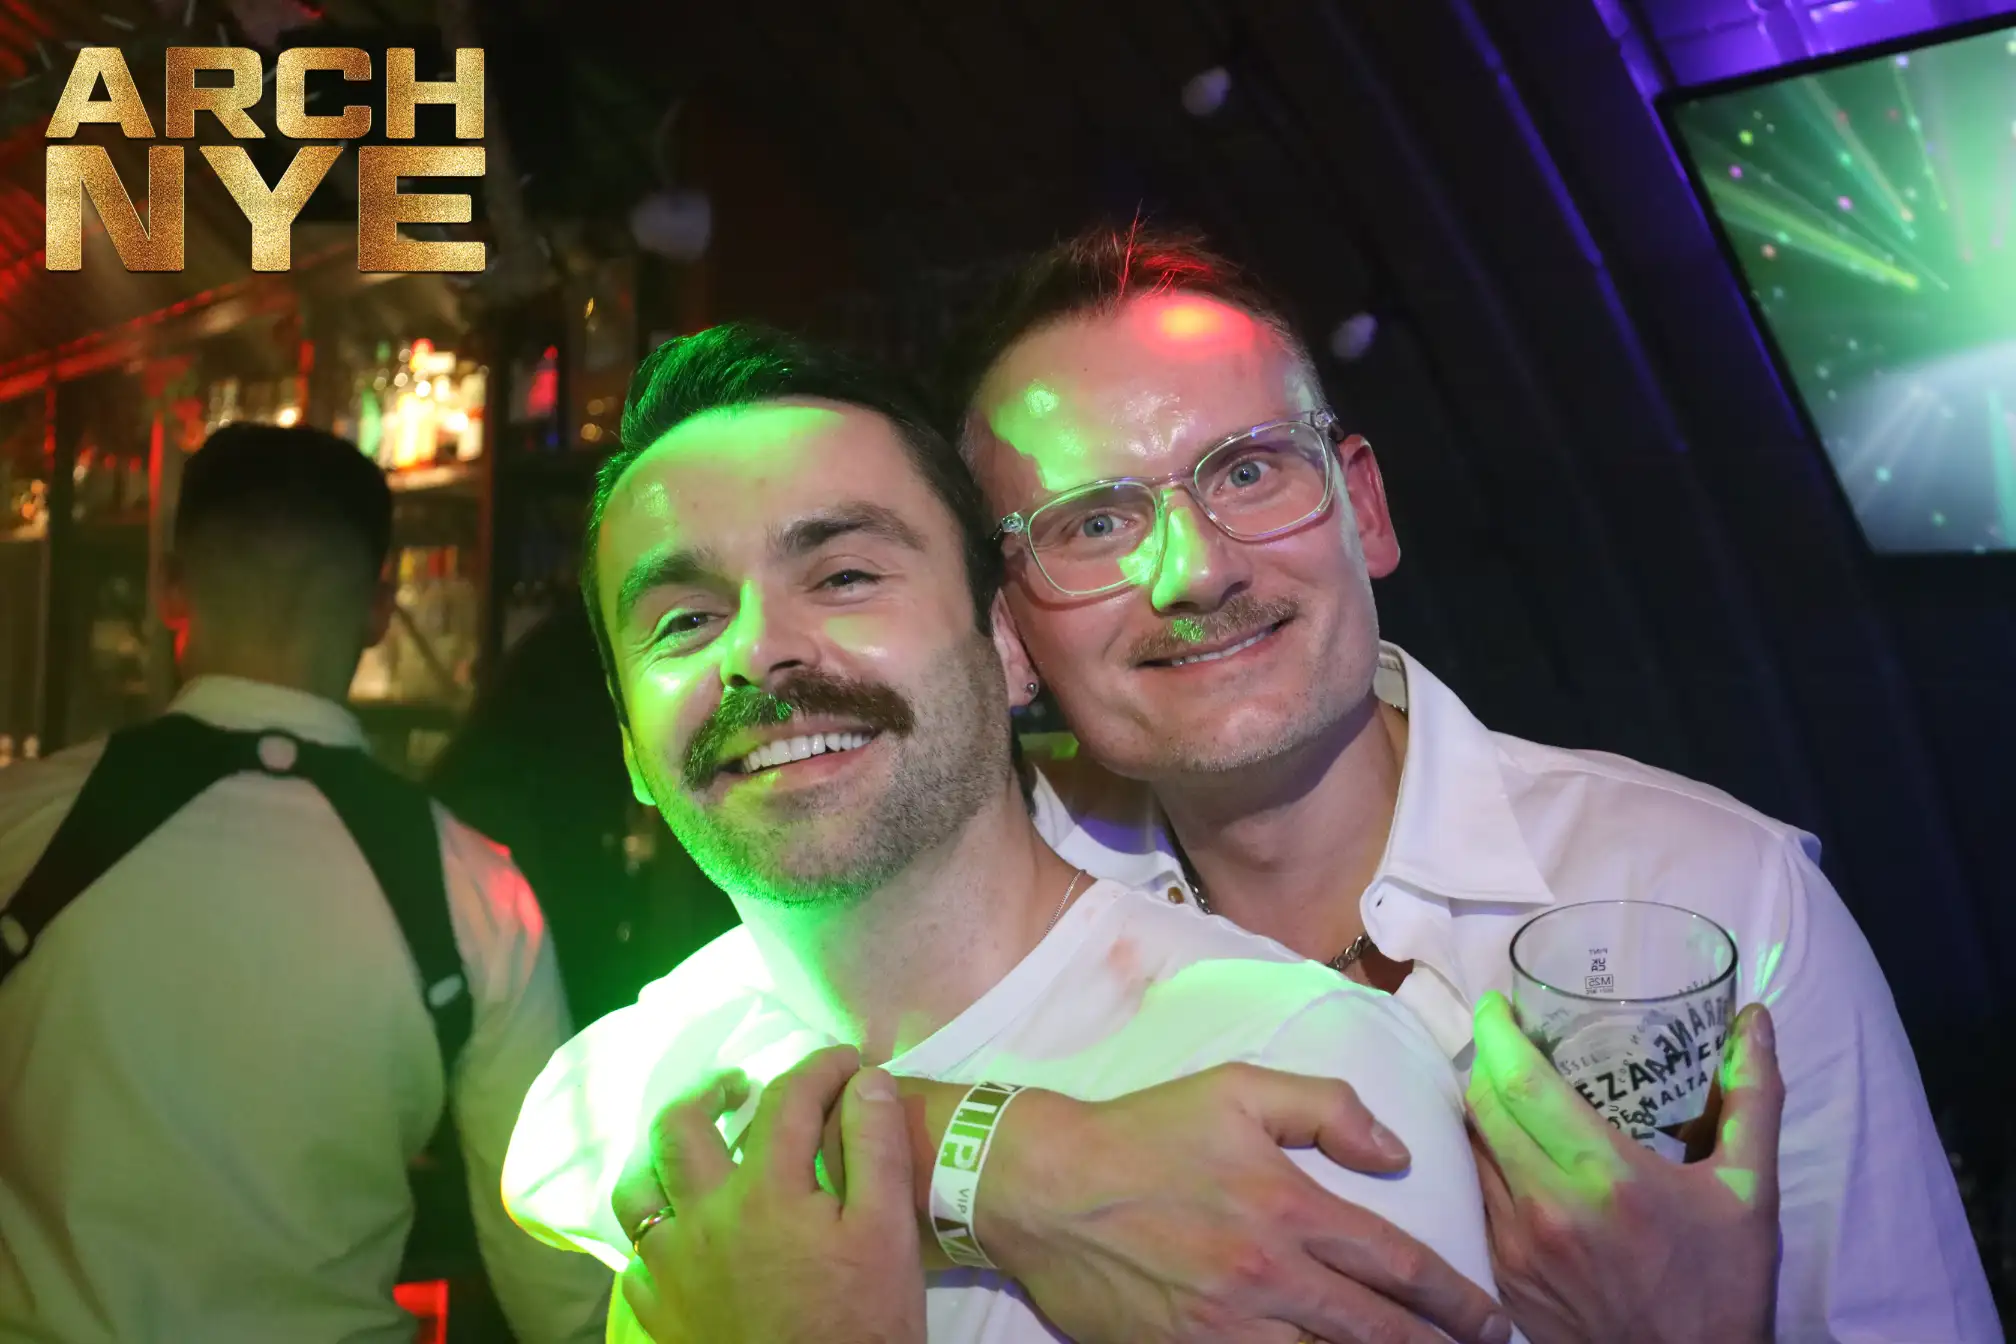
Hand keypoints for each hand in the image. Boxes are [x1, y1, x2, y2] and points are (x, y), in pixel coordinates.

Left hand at [610, 1045, 925, 1343]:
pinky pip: (635, 1256)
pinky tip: (682, 1233)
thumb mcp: (887, 1233)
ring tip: (693, 1151)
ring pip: (635, 1189)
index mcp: (765, 1191)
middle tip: (741, 1087)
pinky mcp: (659, 1314)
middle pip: (678, 1128)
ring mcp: (671, 1269)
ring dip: (660, 1157)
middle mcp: (703, 1219)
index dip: (820, 1067)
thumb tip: (866, 1079)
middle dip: (710, 1090)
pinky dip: (654, 1231)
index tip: (847, 1063)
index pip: (787, 1097)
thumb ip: (875, 1148)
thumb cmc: (860, 1323)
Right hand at [974, 1063, 1513, 1343]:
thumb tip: (1394, 1153)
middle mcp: (1266, 1277)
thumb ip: (1325, 1107)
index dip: (1456, 1300)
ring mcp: (1225, 1327)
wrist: (1043, 1186)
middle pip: (1376, 1333)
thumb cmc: (1142, 1132)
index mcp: (1286, 1207)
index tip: (1492, 1321)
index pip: (1396, 1264)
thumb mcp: (1235, 1089)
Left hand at [1466, 992, 1782, 1343]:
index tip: (1496, 1005)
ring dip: (1480, 1113)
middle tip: (1505, 1044)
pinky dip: (1481, 1163)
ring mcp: (1516, 1246)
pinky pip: (1473, 1198)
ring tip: (1507, 1093)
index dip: (1497, 1033)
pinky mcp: (1504, 1277)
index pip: (1521, 1083)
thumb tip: (1756, 1021)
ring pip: (1470, 1152)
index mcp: (1605, 1176)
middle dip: (1485, 1064)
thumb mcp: (1749, 1191)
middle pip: (1482, 1108)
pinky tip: (1508, 1154)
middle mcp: (1547, 1207)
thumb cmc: (1723, 1282)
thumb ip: (1753, 1099)